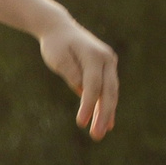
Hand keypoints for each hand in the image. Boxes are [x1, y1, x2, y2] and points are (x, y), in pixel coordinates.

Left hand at [37, 16, 118, 139]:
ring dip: (106, 114)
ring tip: (100, 133)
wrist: (60, 29)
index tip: (81, 123)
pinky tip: (107, 123)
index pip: (93, 85)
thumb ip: (71, 73)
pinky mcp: (107, 69)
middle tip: (96, 136)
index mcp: (94, 55)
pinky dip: (106, 106)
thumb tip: (82, 90)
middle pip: (107, 91)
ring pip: (110, 93)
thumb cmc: (55, 44)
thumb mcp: (58, 57)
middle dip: (103, 115)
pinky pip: (108, 90)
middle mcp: (107, 59)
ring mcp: (109, 63)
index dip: (88, 105)